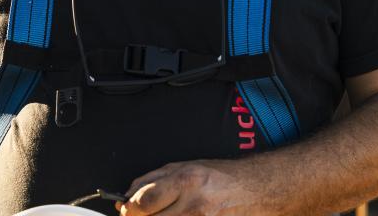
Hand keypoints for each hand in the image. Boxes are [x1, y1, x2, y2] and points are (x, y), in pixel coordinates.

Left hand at [116, 159, 259, 215]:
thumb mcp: (184, 167)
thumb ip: (152, 179)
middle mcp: (193, 205)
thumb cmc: (219, 176)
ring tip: (162, 213)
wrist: (253, 190)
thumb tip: (127, 195)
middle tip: (139, 214)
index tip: (124, 207)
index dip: (128, 208)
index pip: (144, 202)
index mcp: (185, 181)